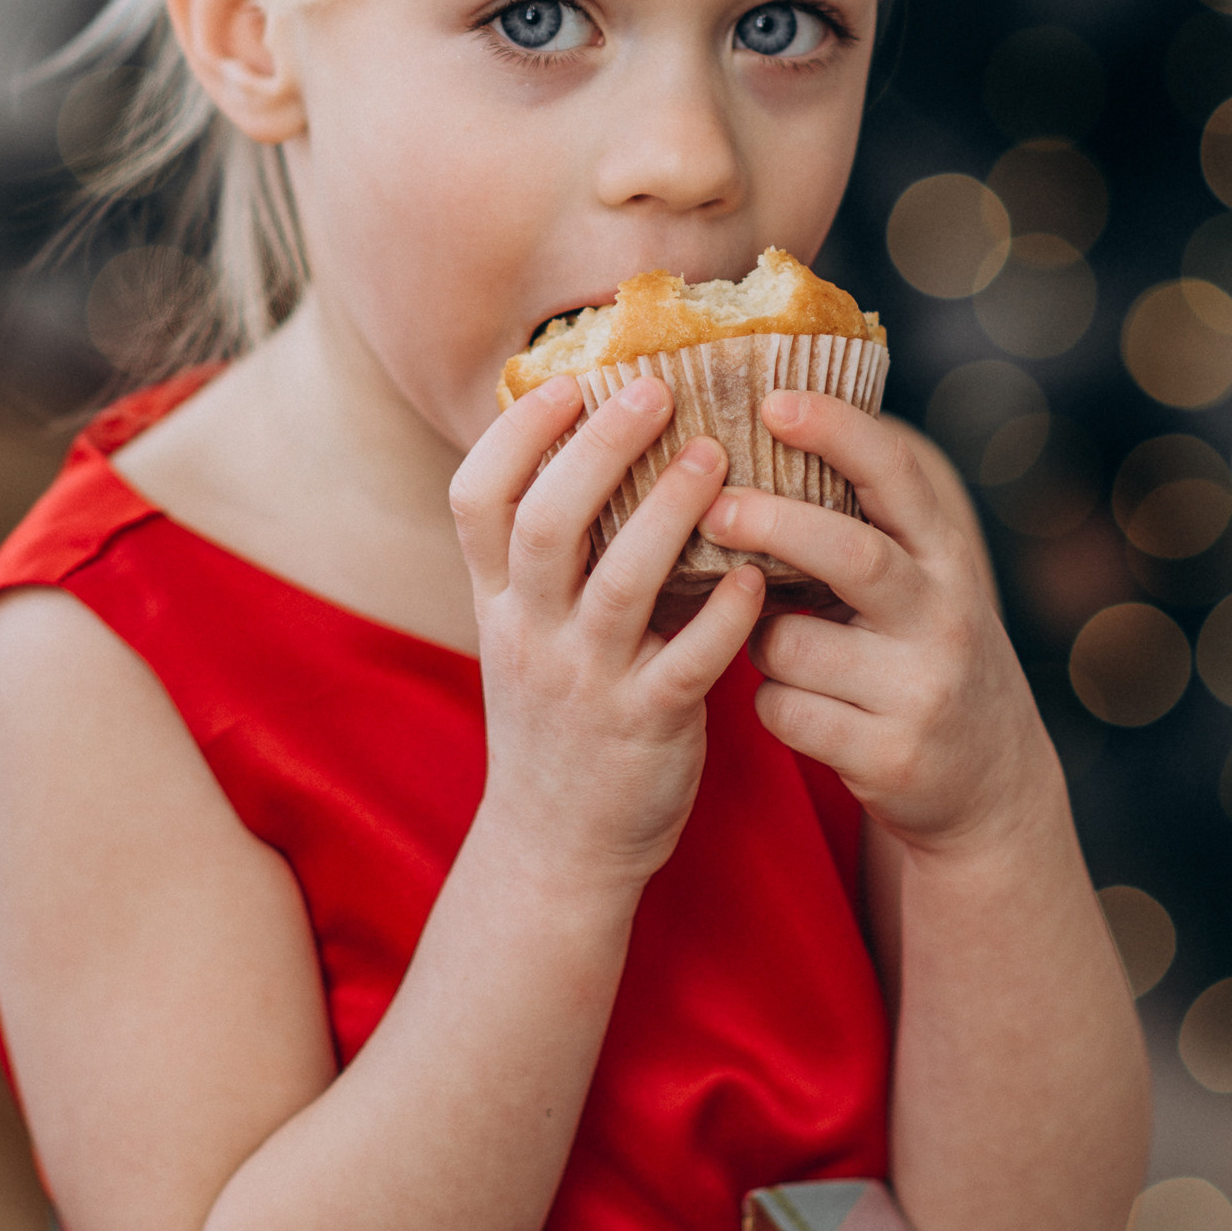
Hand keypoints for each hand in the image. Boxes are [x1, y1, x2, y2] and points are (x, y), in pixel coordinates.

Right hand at [449, 376, 766, 895]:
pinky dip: (724, 615)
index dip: (516, 434)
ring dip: (669, 513)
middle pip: (546, 525)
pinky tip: (756, 575)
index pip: (475, 500)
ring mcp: (585, 684)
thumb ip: (546, 556)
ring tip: (718, 457)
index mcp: (497, 602)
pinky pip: (688, 662)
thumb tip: (595, 442)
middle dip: (598, 450)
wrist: (557, 850)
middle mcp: (529, 635)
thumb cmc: (558, 720)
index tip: (568, 381)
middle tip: (656, 391)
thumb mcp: (523, 633)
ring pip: (619, 586)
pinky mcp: (646, 727)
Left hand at [702, 391, 1058, 851]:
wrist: (991, 784)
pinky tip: (802, 707)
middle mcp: (943, 616)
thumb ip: (861, 530)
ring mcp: (920, 690)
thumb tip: (752, 445)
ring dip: (758, 639)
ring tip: (779, 648)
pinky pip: (783, 710)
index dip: (836, 430)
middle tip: (713, 506)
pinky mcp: (889, 756)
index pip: (896, 474)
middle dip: (773, 523)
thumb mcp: (920, 586)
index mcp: (944, 557)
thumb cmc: (923, 656)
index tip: (774, 400)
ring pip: (790, 643)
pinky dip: (771, 703)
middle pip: (850, 552)